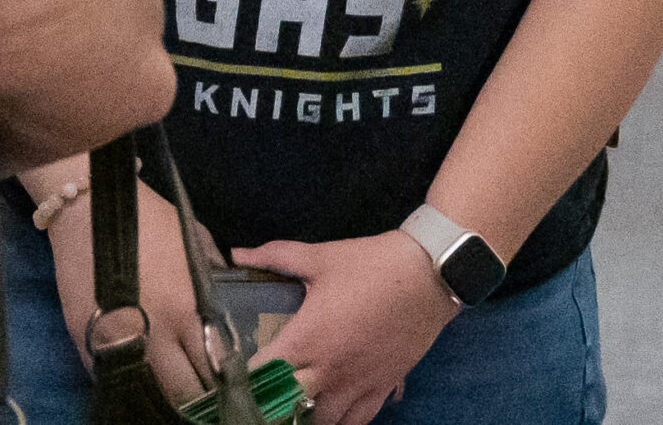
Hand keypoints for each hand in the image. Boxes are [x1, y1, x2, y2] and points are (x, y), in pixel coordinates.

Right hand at [42, 173, 213, 403]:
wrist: (84, 206)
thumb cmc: (146, 218)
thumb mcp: (193, 240)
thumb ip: (213, 278)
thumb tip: (226, 310)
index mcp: (187, 309)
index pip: (216, 366)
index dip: (226, 383)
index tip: (228, 387)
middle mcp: (154, 332)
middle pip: (184, 392)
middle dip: (196, 398)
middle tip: (200, 397)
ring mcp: (115, 339)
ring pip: (148, 393)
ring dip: (162, 395)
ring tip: (170, 390)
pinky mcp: (84, 340)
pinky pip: (111, 379)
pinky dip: (127, 383)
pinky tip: (137, 378)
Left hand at [235, 233, 458, 424]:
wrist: (429, 276)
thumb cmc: (370, 265)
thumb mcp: (318, 257)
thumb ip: (274, 257)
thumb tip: (237, 253)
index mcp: (310, 338)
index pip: (268, 373)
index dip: (247, 378)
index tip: (233, 374)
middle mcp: (333, 369)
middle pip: (292, 407)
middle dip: (272, 405)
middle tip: (259, 395)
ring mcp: (360, 383)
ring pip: (326, 421)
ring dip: (305, 416)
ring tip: (291, 405)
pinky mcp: (384, 387)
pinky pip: (359, 420)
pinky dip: (341, 420)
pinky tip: (329, 409)